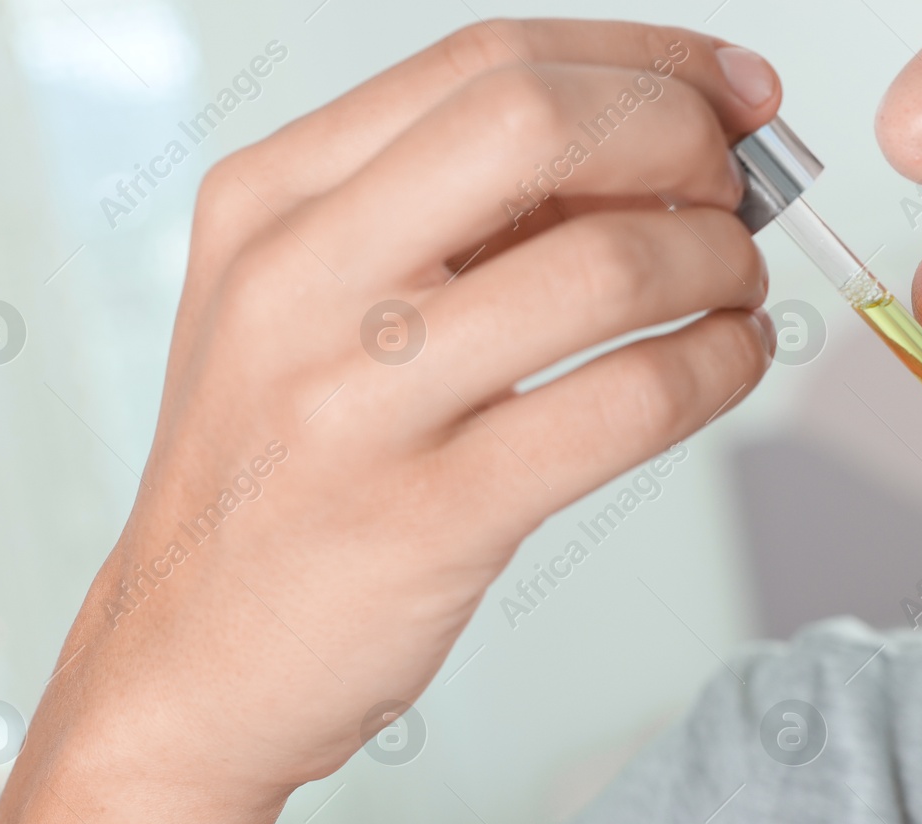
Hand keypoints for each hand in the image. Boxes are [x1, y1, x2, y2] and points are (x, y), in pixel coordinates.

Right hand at [48, 20, 781, 798]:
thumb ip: (442, 221)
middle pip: (537, 122)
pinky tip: (727, 365)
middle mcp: (298, 280)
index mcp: (271, 201)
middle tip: (733, 193)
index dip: (642, 60)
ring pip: (604, 266)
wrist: (186, 664)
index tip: (732, 91)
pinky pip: (628, 404)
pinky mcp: (430, 515)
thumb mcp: (303, 309)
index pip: (487, 62)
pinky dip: (717, 368)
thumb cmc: (270, 477)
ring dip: (718, 264)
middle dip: (681, 138)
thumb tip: (642, 149)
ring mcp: (356, 400)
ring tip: (734, 291)